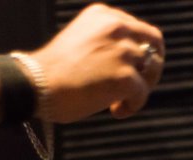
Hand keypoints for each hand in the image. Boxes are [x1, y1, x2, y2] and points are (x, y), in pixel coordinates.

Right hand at [31, 3, 163, 122]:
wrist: (37, 84)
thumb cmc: (55, 71)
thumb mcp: (84, 41)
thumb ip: (107, 44)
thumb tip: (132, 64)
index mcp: (104, 15)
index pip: (140, 30)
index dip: (141, 53)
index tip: (131, 70)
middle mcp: (116, 27)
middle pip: (154, 46)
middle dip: (150, 69)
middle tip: (135, 88)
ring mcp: (122, 51)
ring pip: (151, 72)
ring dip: (139, 90)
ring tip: (118, 102)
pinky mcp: (125, 77)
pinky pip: (142, 94)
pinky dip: (132, 106)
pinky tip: (115, 110)